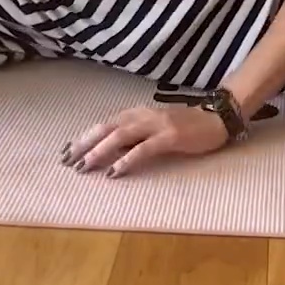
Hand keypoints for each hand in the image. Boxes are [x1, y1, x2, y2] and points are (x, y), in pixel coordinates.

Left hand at [61, 105, 229, 177]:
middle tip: (66, 160)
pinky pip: (143, 149)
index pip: (105, 124)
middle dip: (84, 144)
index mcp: (137, 113)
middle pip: (106, 128)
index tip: (67, 150)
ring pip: (120, 136)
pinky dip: (126, 160)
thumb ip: (135, 135)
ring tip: (83, 166)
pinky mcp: (170, 137)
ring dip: (99, 151)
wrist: (218, 117)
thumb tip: (111, 150)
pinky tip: (114, 171)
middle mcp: (143, 115)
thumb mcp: (155, 127)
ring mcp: (156, 125)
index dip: (84, 137)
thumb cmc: (187, 125)